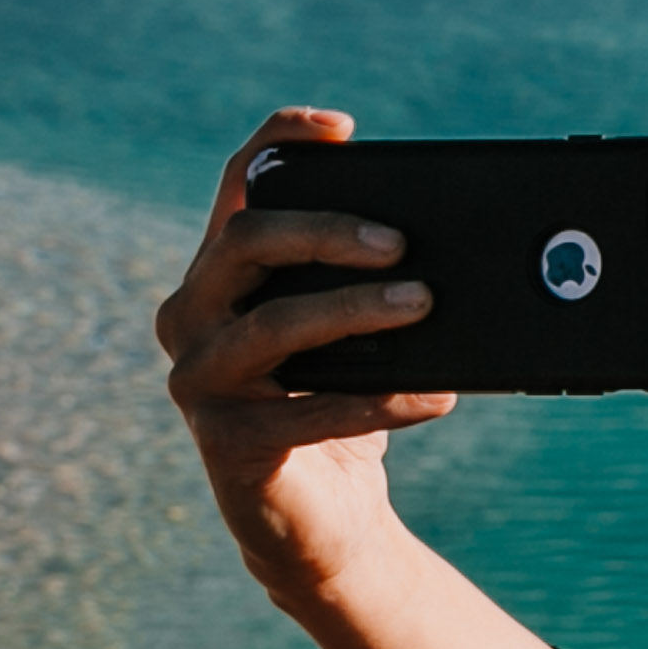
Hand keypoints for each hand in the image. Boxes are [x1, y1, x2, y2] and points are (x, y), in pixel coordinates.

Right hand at [155, 107, 451, 606]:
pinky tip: (437, 395)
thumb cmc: (345, 407)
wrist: (323, 518)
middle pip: (247, 242)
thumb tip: (455, 248)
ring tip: (424, 304)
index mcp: (222, 275)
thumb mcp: (361, 336)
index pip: (238, 187)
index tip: (342, 130)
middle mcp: (193, 316)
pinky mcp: (225, 443)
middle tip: (403, 245)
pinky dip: (380, 400)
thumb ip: (378, 283)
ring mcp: (200, 380)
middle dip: (328, 232)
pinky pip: (305, 411)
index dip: (278, 143)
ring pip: (273, 325)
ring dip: (355, 309)